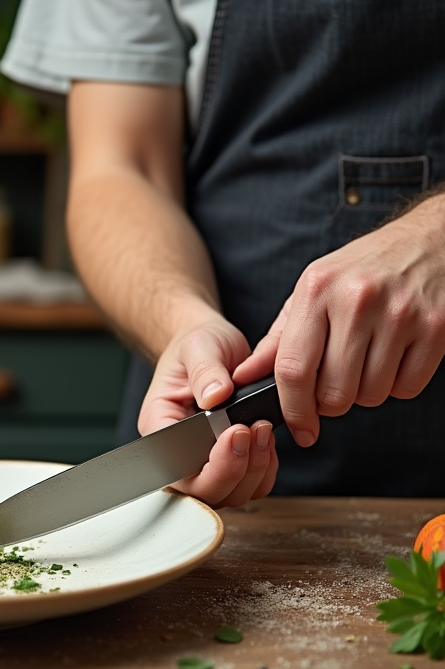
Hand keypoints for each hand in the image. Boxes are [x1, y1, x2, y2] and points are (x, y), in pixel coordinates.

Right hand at [139, 319, 278, 507]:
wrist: (210, 346)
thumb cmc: (196, 346)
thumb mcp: (199, 346)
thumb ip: (205, 370)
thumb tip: (215, 395)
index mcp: (159, 426)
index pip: (175, 467)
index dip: (210, 462)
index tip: (235, 431)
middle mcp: (177, 451)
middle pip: (203, 489)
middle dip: (236, 469)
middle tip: (255, 431)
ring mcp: (203, 460)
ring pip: (228, 493)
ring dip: (254, 470)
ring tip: (264, 431)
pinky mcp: (227, 461)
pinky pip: (248, 486)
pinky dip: (264, 470)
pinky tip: (267, 441)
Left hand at [235, 196, 444, 447]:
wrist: (432, 240)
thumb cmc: (363, 270)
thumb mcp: (311, 292)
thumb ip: (277, 340)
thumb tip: (243, 378)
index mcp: (316, 291)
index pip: (293, 369)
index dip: (292, 409)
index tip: (299, 428)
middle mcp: (356, 301)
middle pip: (334, 392)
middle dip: (331, 403)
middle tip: (335, 384)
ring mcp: (399, 314)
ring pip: (371, 395)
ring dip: (365, 392)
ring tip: (366, 361)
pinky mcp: (435, 328)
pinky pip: (406, 388)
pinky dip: (398, 385)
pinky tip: (394, 357)